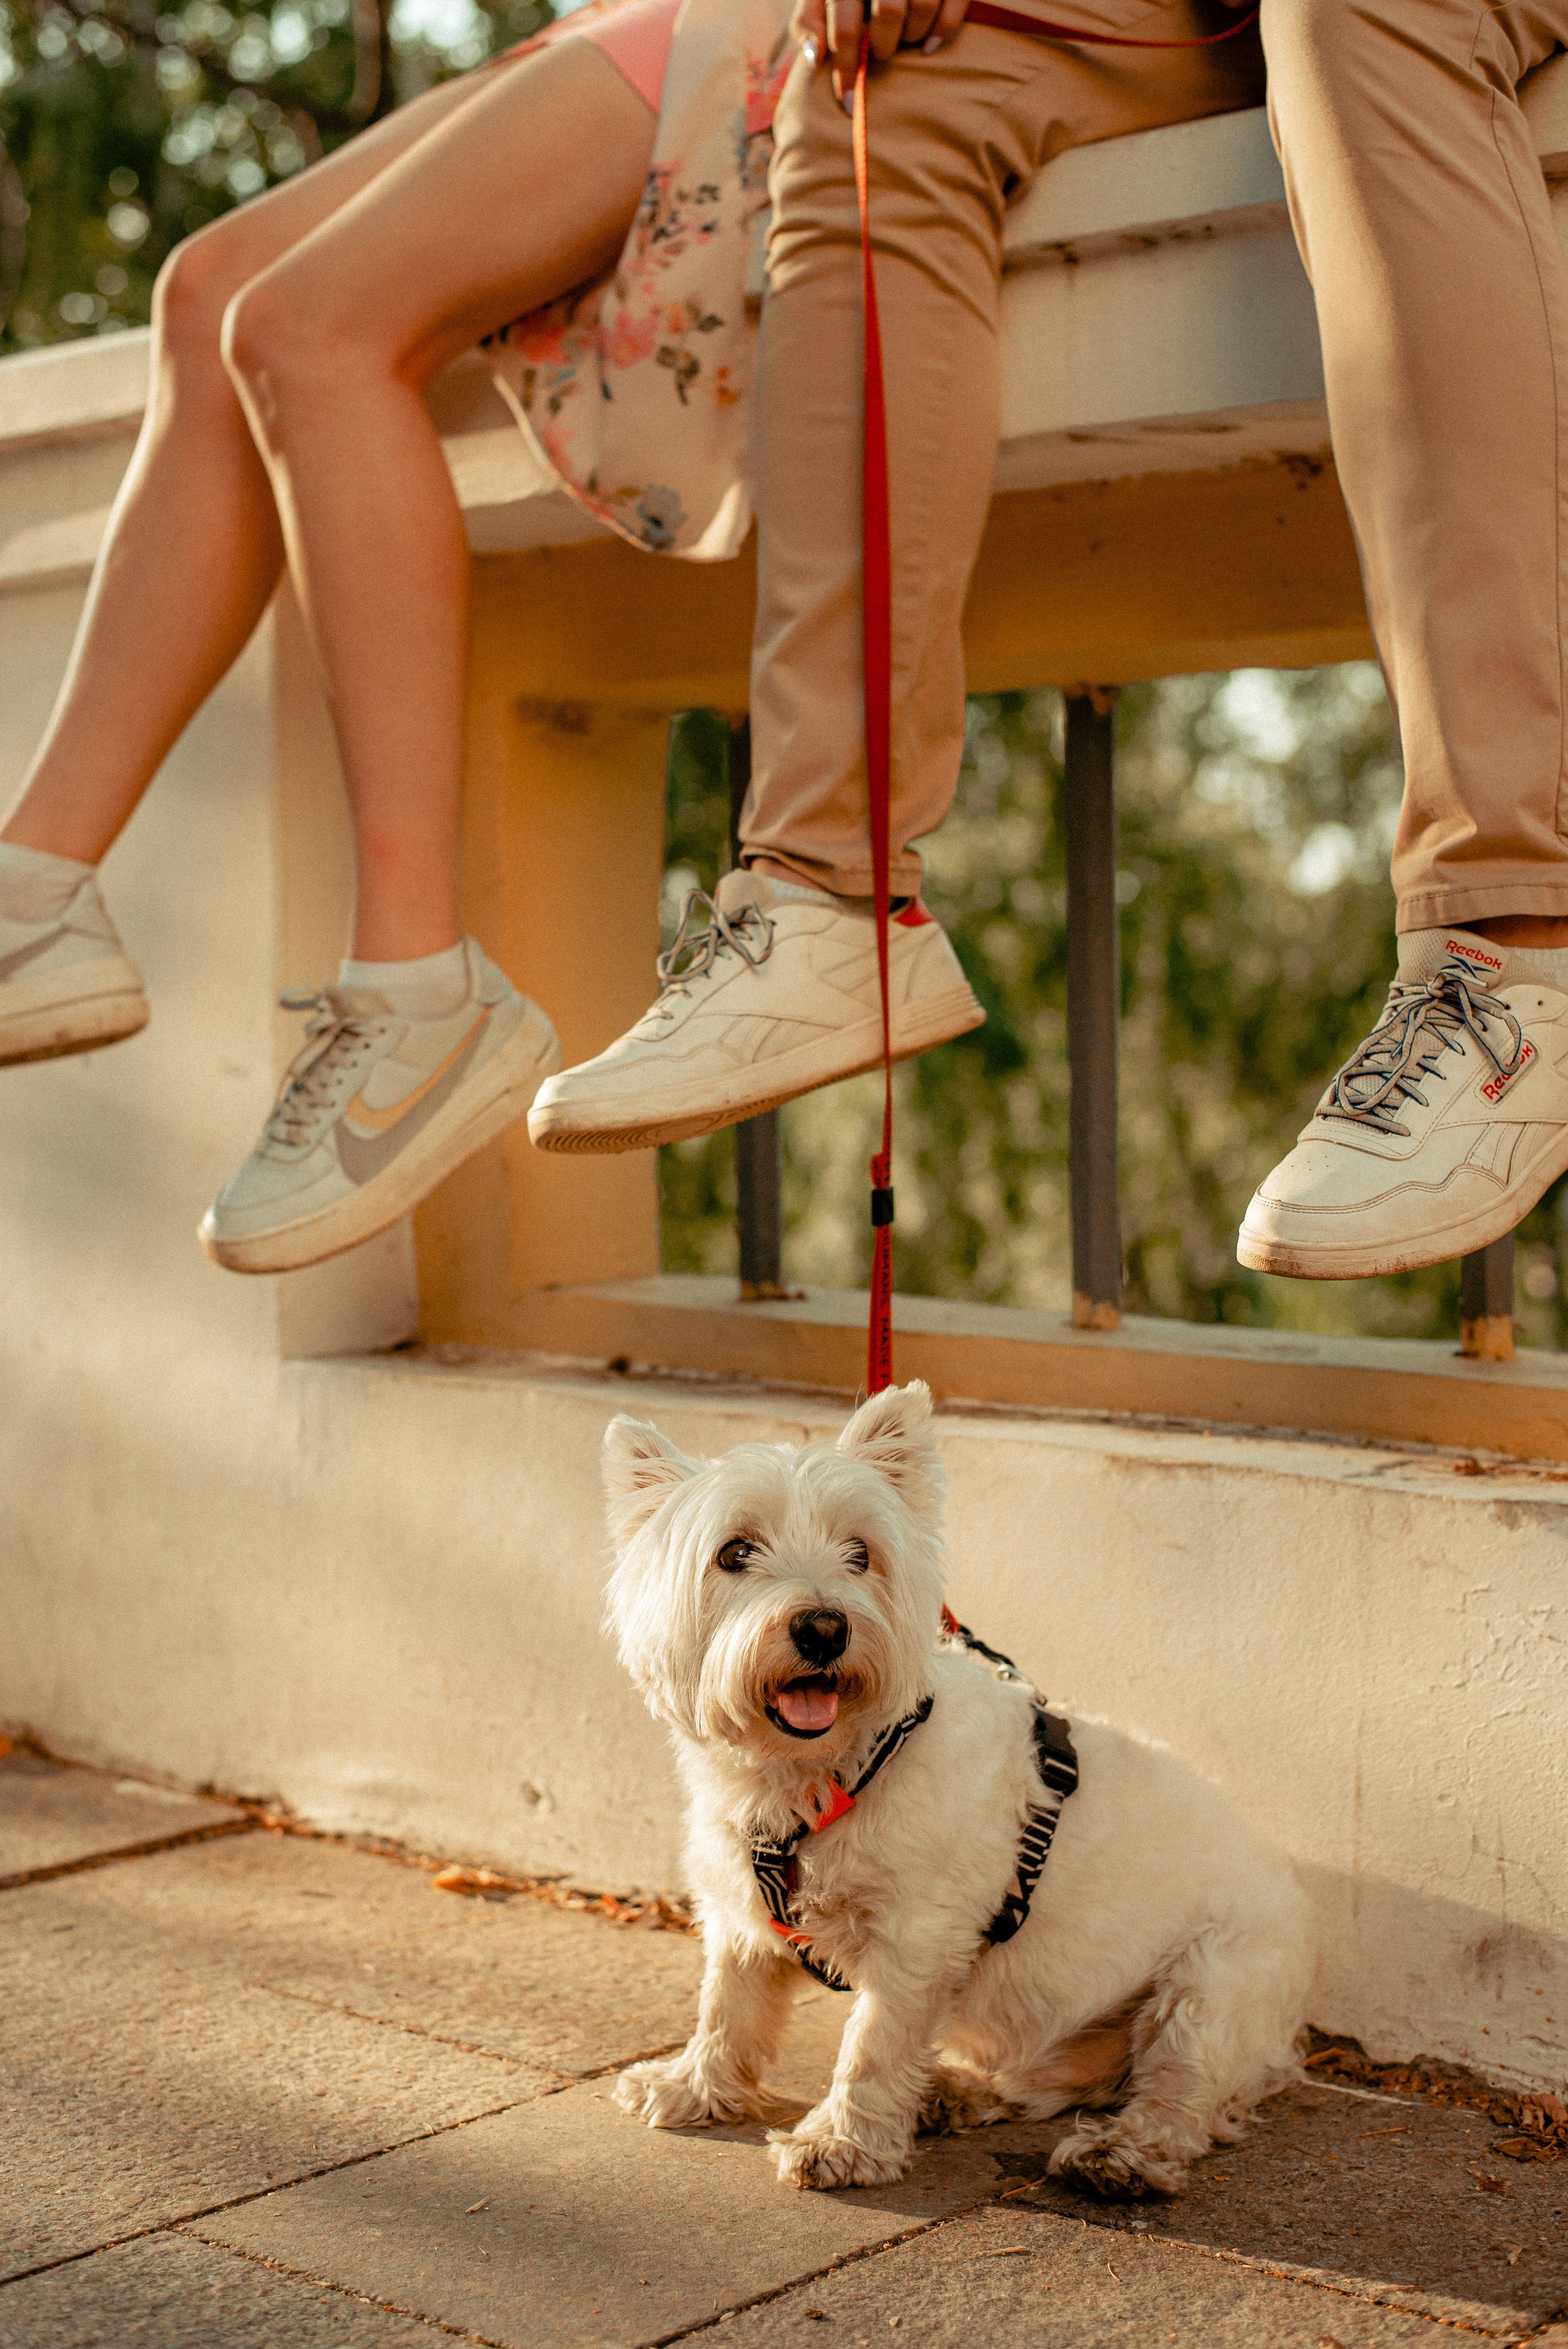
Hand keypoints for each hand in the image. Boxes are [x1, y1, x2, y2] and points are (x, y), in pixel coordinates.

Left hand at [792, 0, 971, 107]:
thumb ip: (808, 22)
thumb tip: (814, 57)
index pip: (845, 27)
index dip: (846, 68)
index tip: (848, 104)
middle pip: (889, 13)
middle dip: (884, 45)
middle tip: (881, 53)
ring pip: (922, 6)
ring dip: (913, 35)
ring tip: (904, 41)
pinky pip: (953, 3)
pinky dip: (943, 29)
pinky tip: (930, 46)